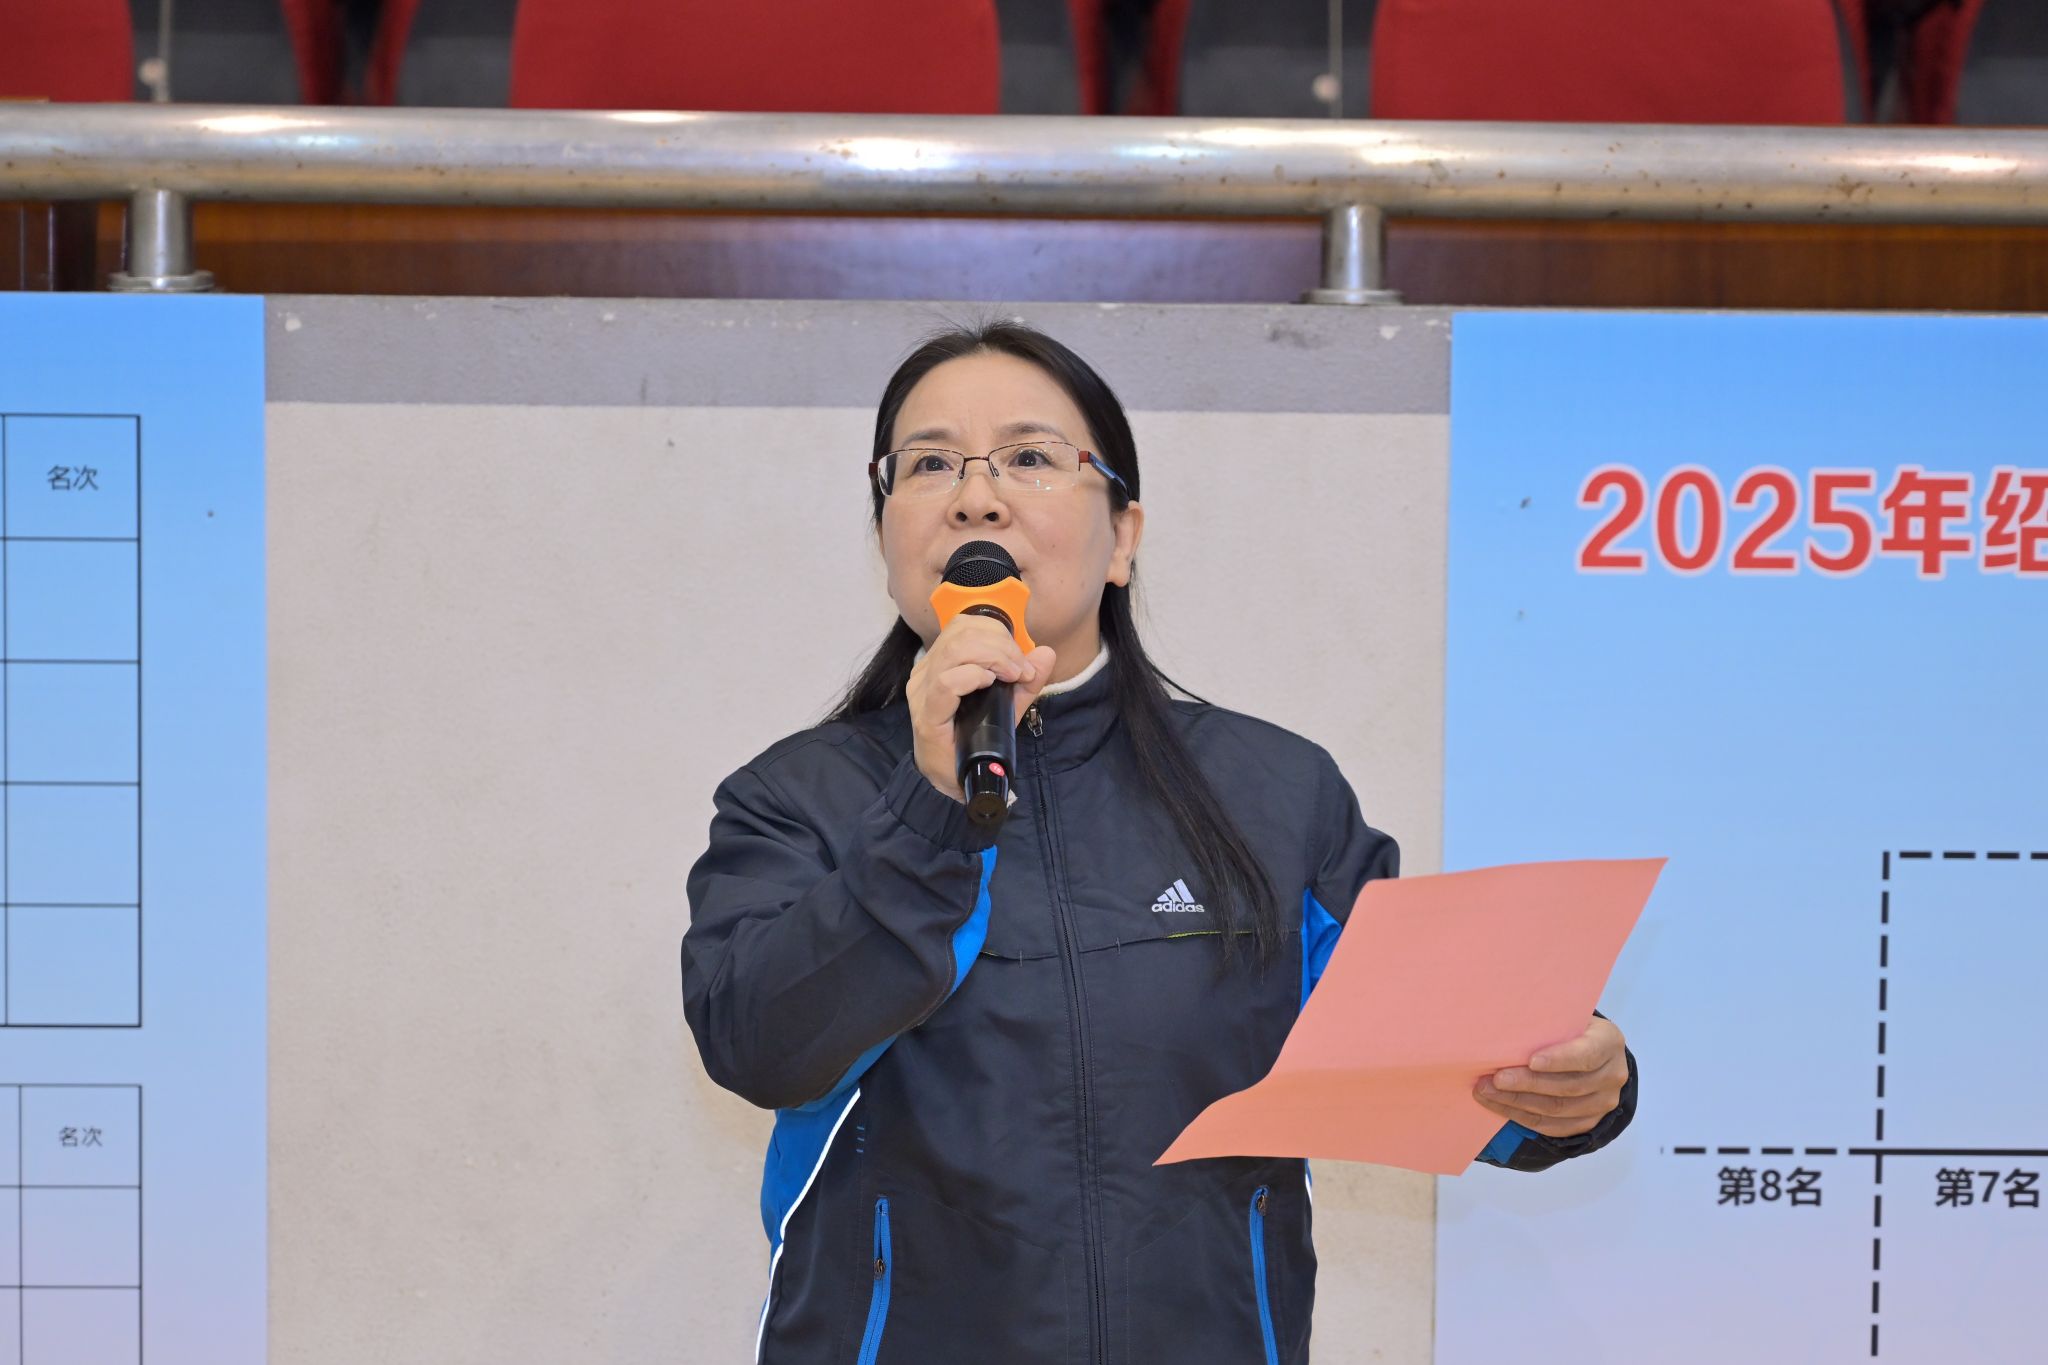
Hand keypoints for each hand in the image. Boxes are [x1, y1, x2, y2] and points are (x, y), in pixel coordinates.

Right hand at [906, 614, 1056, 802]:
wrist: (955, 782)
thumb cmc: (974, 740)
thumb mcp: (1007, 705)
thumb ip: (1026, 680)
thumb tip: (1046, 653)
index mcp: (941, 662)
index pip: (963, 624)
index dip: (996, 631)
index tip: (1021, 657)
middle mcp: (927, 672)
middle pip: (961, 633)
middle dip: (1001, 644)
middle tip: (1022, 669)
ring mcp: (922, 692)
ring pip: (954, 651)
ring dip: (993, 657)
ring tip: (1012, 675)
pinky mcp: (926, 715)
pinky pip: (946, 682)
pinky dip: (974, 676)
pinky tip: (989, 683)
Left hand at [1473, 1015, 1627, 1138]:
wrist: (1593, 1053)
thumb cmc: (1570, 1029)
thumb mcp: (1567, 1016)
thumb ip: (1548, 1021)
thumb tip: (1505, 1024)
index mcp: (1609, 1042)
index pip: (1586, 1055)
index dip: (1559, 1060)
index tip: (1530, 1061)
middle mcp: (1613, 1075)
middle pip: (1569, 1086)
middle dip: (1527, 1084)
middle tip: (1496, 1079)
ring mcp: (1603, 1102)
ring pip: (1558, 1109)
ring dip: (1518, 1102)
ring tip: (1488, 1092)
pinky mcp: (1589, 1122)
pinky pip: (1553, 1126)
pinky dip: (1523, 1117)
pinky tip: (1500, 1106)